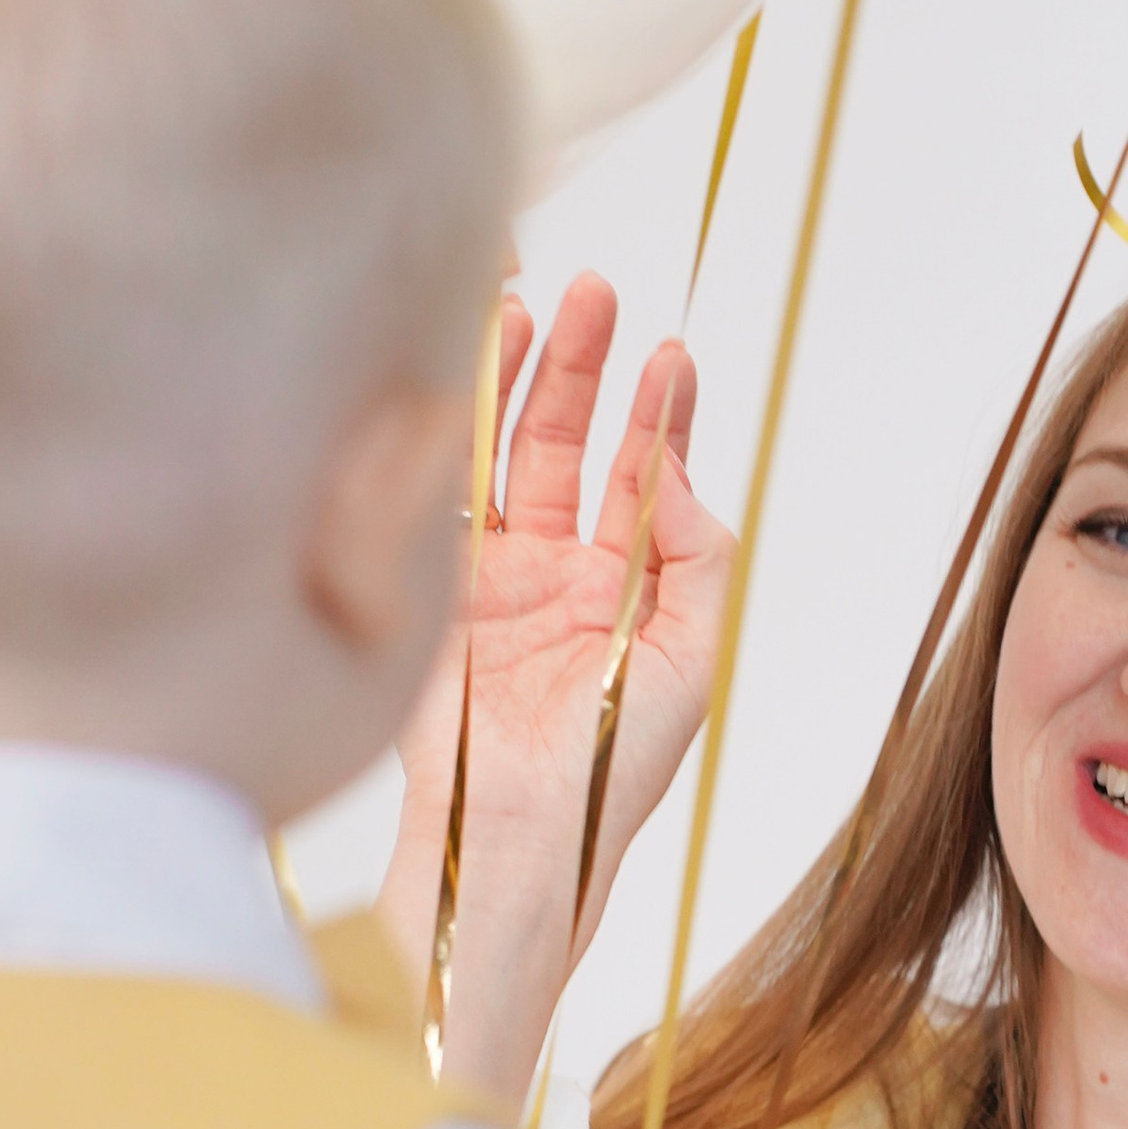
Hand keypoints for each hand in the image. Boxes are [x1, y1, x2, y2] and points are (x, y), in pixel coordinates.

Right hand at [379, 272, 734, 1100]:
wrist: (519, 833)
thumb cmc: (612, 769)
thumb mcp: (691, 659)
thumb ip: (697, 558)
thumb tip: (677, 474)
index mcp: (622, 589)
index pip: (641, 476)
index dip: (657, 413)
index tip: (671, 356)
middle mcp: (553, 571)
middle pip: (567, 444)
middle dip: (583, 368)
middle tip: (598, 295)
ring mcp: (486, 574)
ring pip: (499, 455)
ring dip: (514, 381)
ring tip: (529, 303)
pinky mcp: (430, 588)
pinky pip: (441, 493)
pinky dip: (450, 432)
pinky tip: (464, 374)